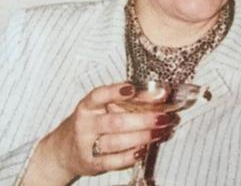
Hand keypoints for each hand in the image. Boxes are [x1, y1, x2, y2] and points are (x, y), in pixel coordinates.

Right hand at [22, 82, 177, 184]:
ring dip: (142, 137)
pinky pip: (113, 161)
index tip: (132, 89)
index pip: (99, 96)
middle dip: (143, 119)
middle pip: (115, 122)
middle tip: (164, 117)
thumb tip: (162, 93)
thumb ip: (133, 99)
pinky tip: (144, 149)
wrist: (65, 150)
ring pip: (116, 142)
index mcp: (88, 106)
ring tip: (161, 131)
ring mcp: (87, 145)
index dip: (115, 92)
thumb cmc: (95, 122)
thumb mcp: (107, 107)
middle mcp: (85, 124)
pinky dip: (130, 156)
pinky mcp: (92, 163)